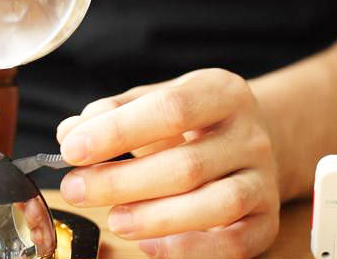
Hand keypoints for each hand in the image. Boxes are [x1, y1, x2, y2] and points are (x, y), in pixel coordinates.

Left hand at [57, 68, 279, 258]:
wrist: (251, 141)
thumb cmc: (191, 123)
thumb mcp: (155, 103)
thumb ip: (112, 114)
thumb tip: (70, 133)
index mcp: (222, 92)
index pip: (170, 109)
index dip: (117, 131)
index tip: (72, 149)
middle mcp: (249, 135)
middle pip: (187, 164)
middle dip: (122, 182)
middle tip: (77, 189)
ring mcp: (262, 179)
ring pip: (216, 205)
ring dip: (155, 218)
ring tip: (113, 219)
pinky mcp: (267, 220)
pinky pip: (234, 243)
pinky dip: (188, 249)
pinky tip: (148, 245)